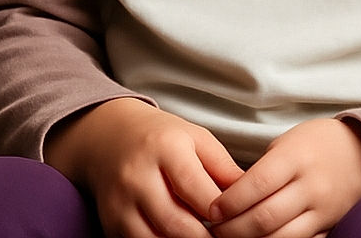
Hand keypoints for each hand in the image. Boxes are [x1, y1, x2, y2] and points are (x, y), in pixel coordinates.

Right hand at [45, 97, 243, 237]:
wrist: (110, 137)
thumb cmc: (163, 138)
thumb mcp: (196, 138)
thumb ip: (222, 167)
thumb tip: (250, 196)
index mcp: (166, 148)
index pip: (197, 190)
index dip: (221, 213)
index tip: (239, 221)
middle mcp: (139, 176)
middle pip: (178, 223)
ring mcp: (121, 202)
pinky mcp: (112, 223)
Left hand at [207, 118, 360, 237]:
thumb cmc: (319, 141)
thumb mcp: (290, 141)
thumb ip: (264, 168)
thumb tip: (231, 195)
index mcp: (295, 157)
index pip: (256, 185)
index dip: (230, 203)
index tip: (211, 211)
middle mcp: (310, 185)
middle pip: (264, 218)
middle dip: (233, 229)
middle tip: (213, 231)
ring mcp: (322, 209)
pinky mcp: (330, 226)